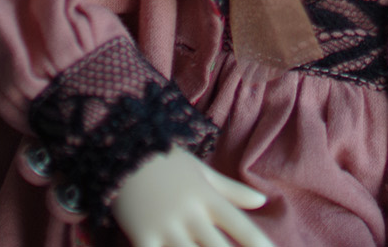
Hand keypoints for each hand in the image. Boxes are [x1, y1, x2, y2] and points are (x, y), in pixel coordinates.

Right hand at [111, 145, 273, 246]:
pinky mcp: (142, 236)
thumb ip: (231, 189)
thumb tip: (262, 200)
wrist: (125, 150)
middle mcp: (191, 214)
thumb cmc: (167, 162)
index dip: (257, 242)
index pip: (239, 225)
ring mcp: (166, 226)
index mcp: (207, 198)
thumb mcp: (201, 170)